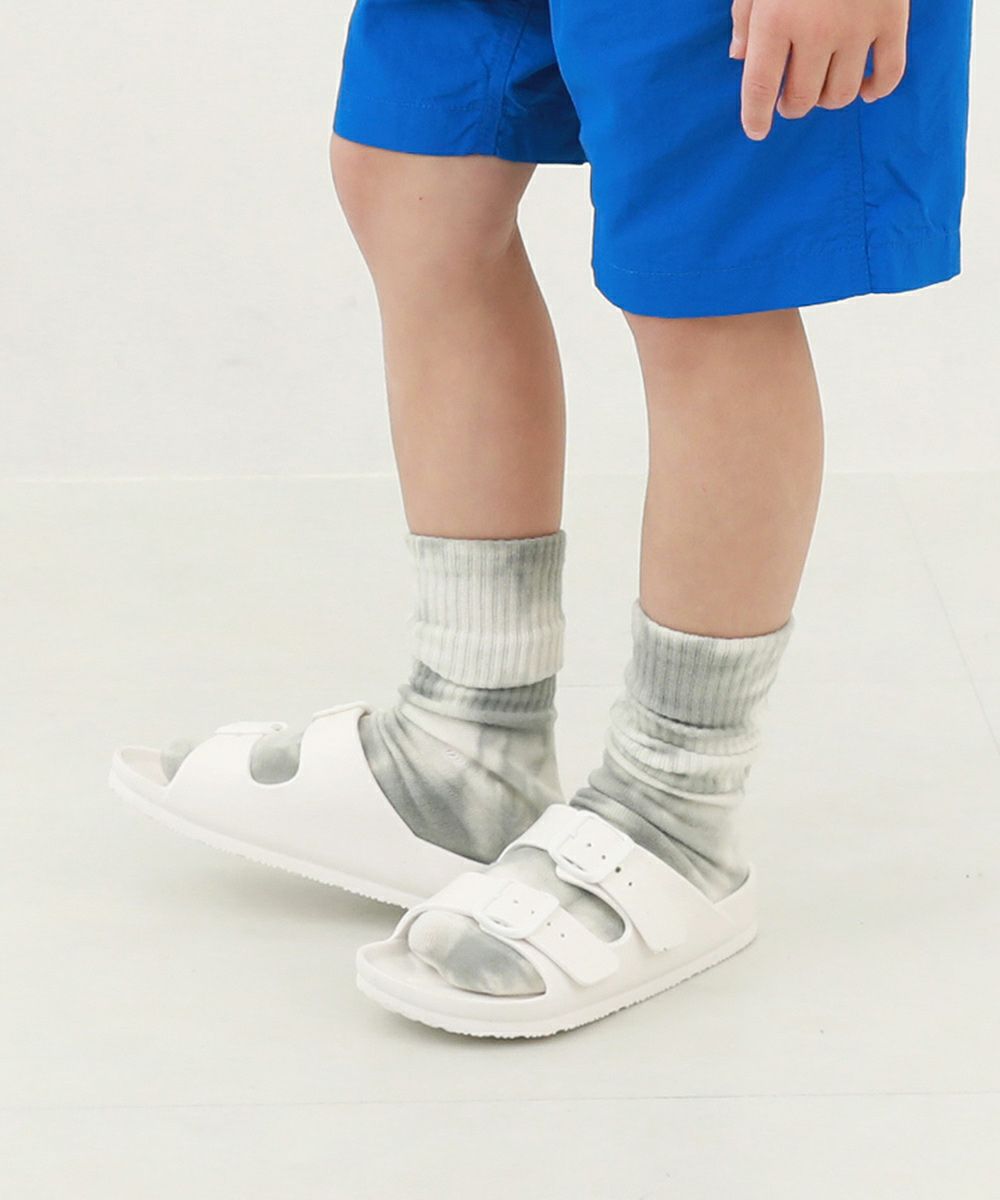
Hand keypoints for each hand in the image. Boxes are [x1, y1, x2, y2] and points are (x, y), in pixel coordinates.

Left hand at [730, 0, 908, 140]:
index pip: (759, 87)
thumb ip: (745, 17)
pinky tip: (864, 91)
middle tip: (787, 99)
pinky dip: (876, 90)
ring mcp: (858, 27)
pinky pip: (889, 74)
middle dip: (790, 106)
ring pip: (840, 95)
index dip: (754, 117)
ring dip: (826, 99)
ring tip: (820, 87)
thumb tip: (740, 58)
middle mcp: (816, 31)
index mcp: (776, 20)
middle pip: (801, 98)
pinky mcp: (893, 18)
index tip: (756, 131)